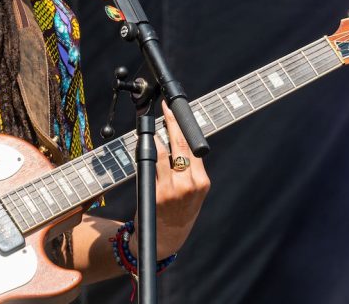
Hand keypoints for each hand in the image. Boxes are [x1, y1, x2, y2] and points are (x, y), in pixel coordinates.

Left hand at [147, 100, 210, 257]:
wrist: (164, 241)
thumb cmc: (176, 214)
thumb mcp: (191, 194)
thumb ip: (188, 171)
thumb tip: (177, 141)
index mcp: (202, 182)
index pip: (194, 148)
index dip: (185, 127)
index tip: (178, 112)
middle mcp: (191, 184)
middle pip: (181, 145)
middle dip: (172, 122)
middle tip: (166, 108)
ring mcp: (174, 189)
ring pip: (165, 152)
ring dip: (159, 135)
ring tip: (155, 123)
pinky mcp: (158, 193)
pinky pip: (152, 164)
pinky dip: (149, 150)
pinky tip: (147, 140)